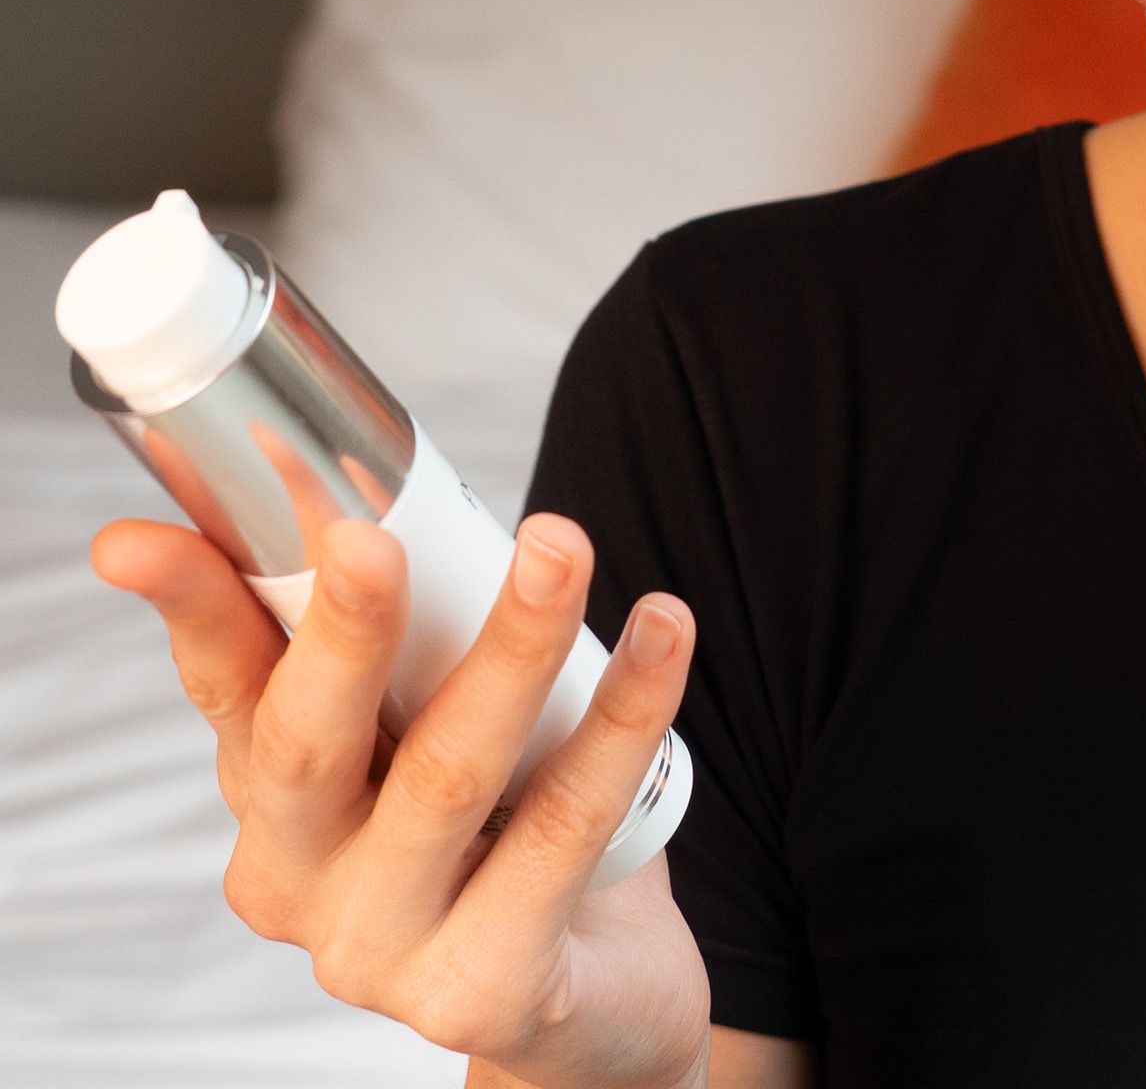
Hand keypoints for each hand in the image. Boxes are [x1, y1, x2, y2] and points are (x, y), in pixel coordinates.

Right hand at [89, 510, 711, 1088]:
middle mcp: (302, 882)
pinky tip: (663, 632)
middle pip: (305, 746)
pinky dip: (624, 717)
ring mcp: (386, 948)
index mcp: (272, 797)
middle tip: (371, 537)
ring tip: (564, 544)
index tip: (137, 540)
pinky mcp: (489, 986)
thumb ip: (392, 631)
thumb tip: (352, 494)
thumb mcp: (425, 726)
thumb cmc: (502, 825)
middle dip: (341, 632)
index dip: (186, 608)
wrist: (593, 995)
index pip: (220, 688)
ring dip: (514, 643)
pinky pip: (567, 827)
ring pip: (448, 774)